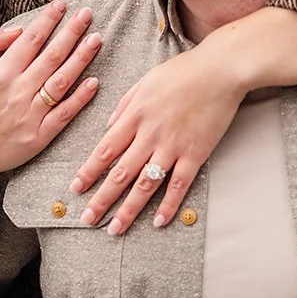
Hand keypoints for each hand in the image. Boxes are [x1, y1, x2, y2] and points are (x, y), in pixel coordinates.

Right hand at [0, 0, 101, 234]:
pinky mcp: (39, 136)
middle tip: (87, 13)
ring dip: (81, 59)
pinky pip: (64, 114)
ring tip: (96, 40)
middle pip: (51, 56)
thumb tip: (17, 30)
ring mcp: (30, 115)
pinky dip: (80, 98)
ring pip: (61, 81)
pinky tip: (94, 82)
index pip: (31, 40)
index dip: (48, 19)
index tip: (62, 4)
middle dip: (72, 32)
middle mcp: (17, 92)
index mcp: (0, 74)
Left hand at [69, 7, 296, 234]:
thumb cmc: (182, 71)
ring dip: (128, 209)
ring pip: (145, 184)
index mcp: (134, 115)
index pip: (104, 150)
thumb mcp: (145, 81)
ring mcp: (173, 146)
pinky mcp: (196, 153)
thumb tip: (108, 127)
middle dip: (101, 199)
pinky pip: (179, 185)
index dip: (88, 172)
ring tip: (115, 228)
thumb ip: (125, 105)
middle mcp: (149, 134)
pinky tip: (158, 222)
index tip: (76, 188)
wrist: (220, 69)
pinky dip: (168, 205)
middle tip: (87, 218)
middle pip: (119, 173)